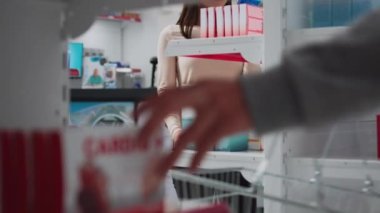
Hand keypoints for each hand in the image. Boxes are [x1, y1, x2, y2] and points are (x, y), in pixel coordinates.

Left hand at [135, 80, 252, 194]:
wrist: (262, 95)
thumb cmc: (235, 95)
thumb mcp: (211, 90)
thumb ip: (193, 98)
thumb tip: (171, 110)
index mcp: (197, 87)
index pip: (166, 94)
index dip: (149, 105)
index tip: (137, 115)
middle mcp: (201, 96)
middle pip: (168, 108)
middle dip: (150, 126)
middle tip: (140, 142)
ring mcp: (213, 111)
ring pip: (185, 137)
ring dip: (170, 156)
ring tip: (159, 170)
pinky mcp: (225, 125)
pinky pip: (206, 145)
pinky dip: (197, 158)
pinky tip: (190, 168)